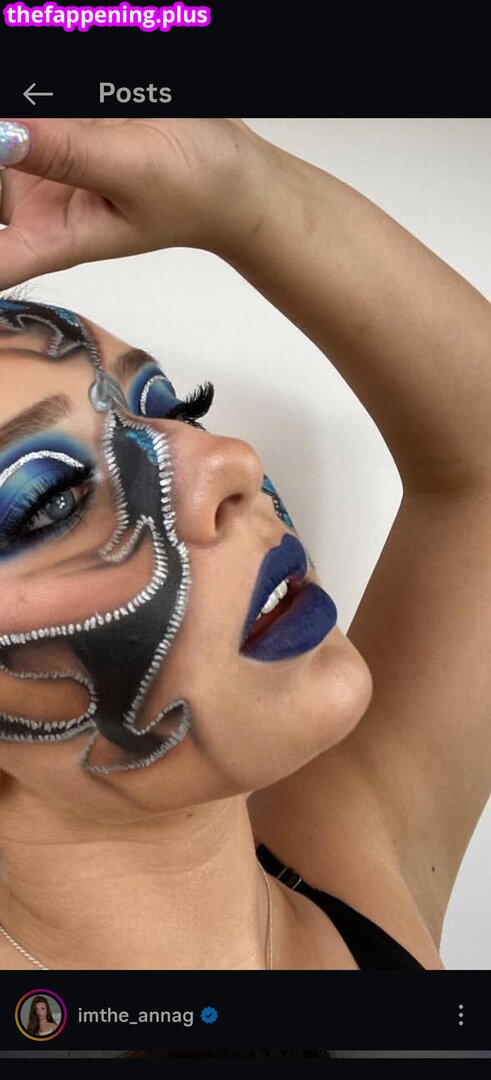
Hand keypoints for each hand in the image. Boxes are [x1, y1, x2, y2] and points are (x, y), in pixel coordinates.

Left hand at [0, 117, 267, 288]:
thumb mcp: (132, 170)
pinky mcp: (47, 121)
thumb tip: (0, 137)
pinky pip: (22, 110)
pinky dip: (30, 103)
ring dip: (11, 124)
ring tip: (69, 127)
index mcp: (49, 236)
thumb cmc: (192, 188)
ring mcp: (35, 158)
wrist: (227, 162)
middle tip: (11, 139)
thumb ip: (65, 154)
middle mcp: (30, 200)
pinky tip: (59, 104)